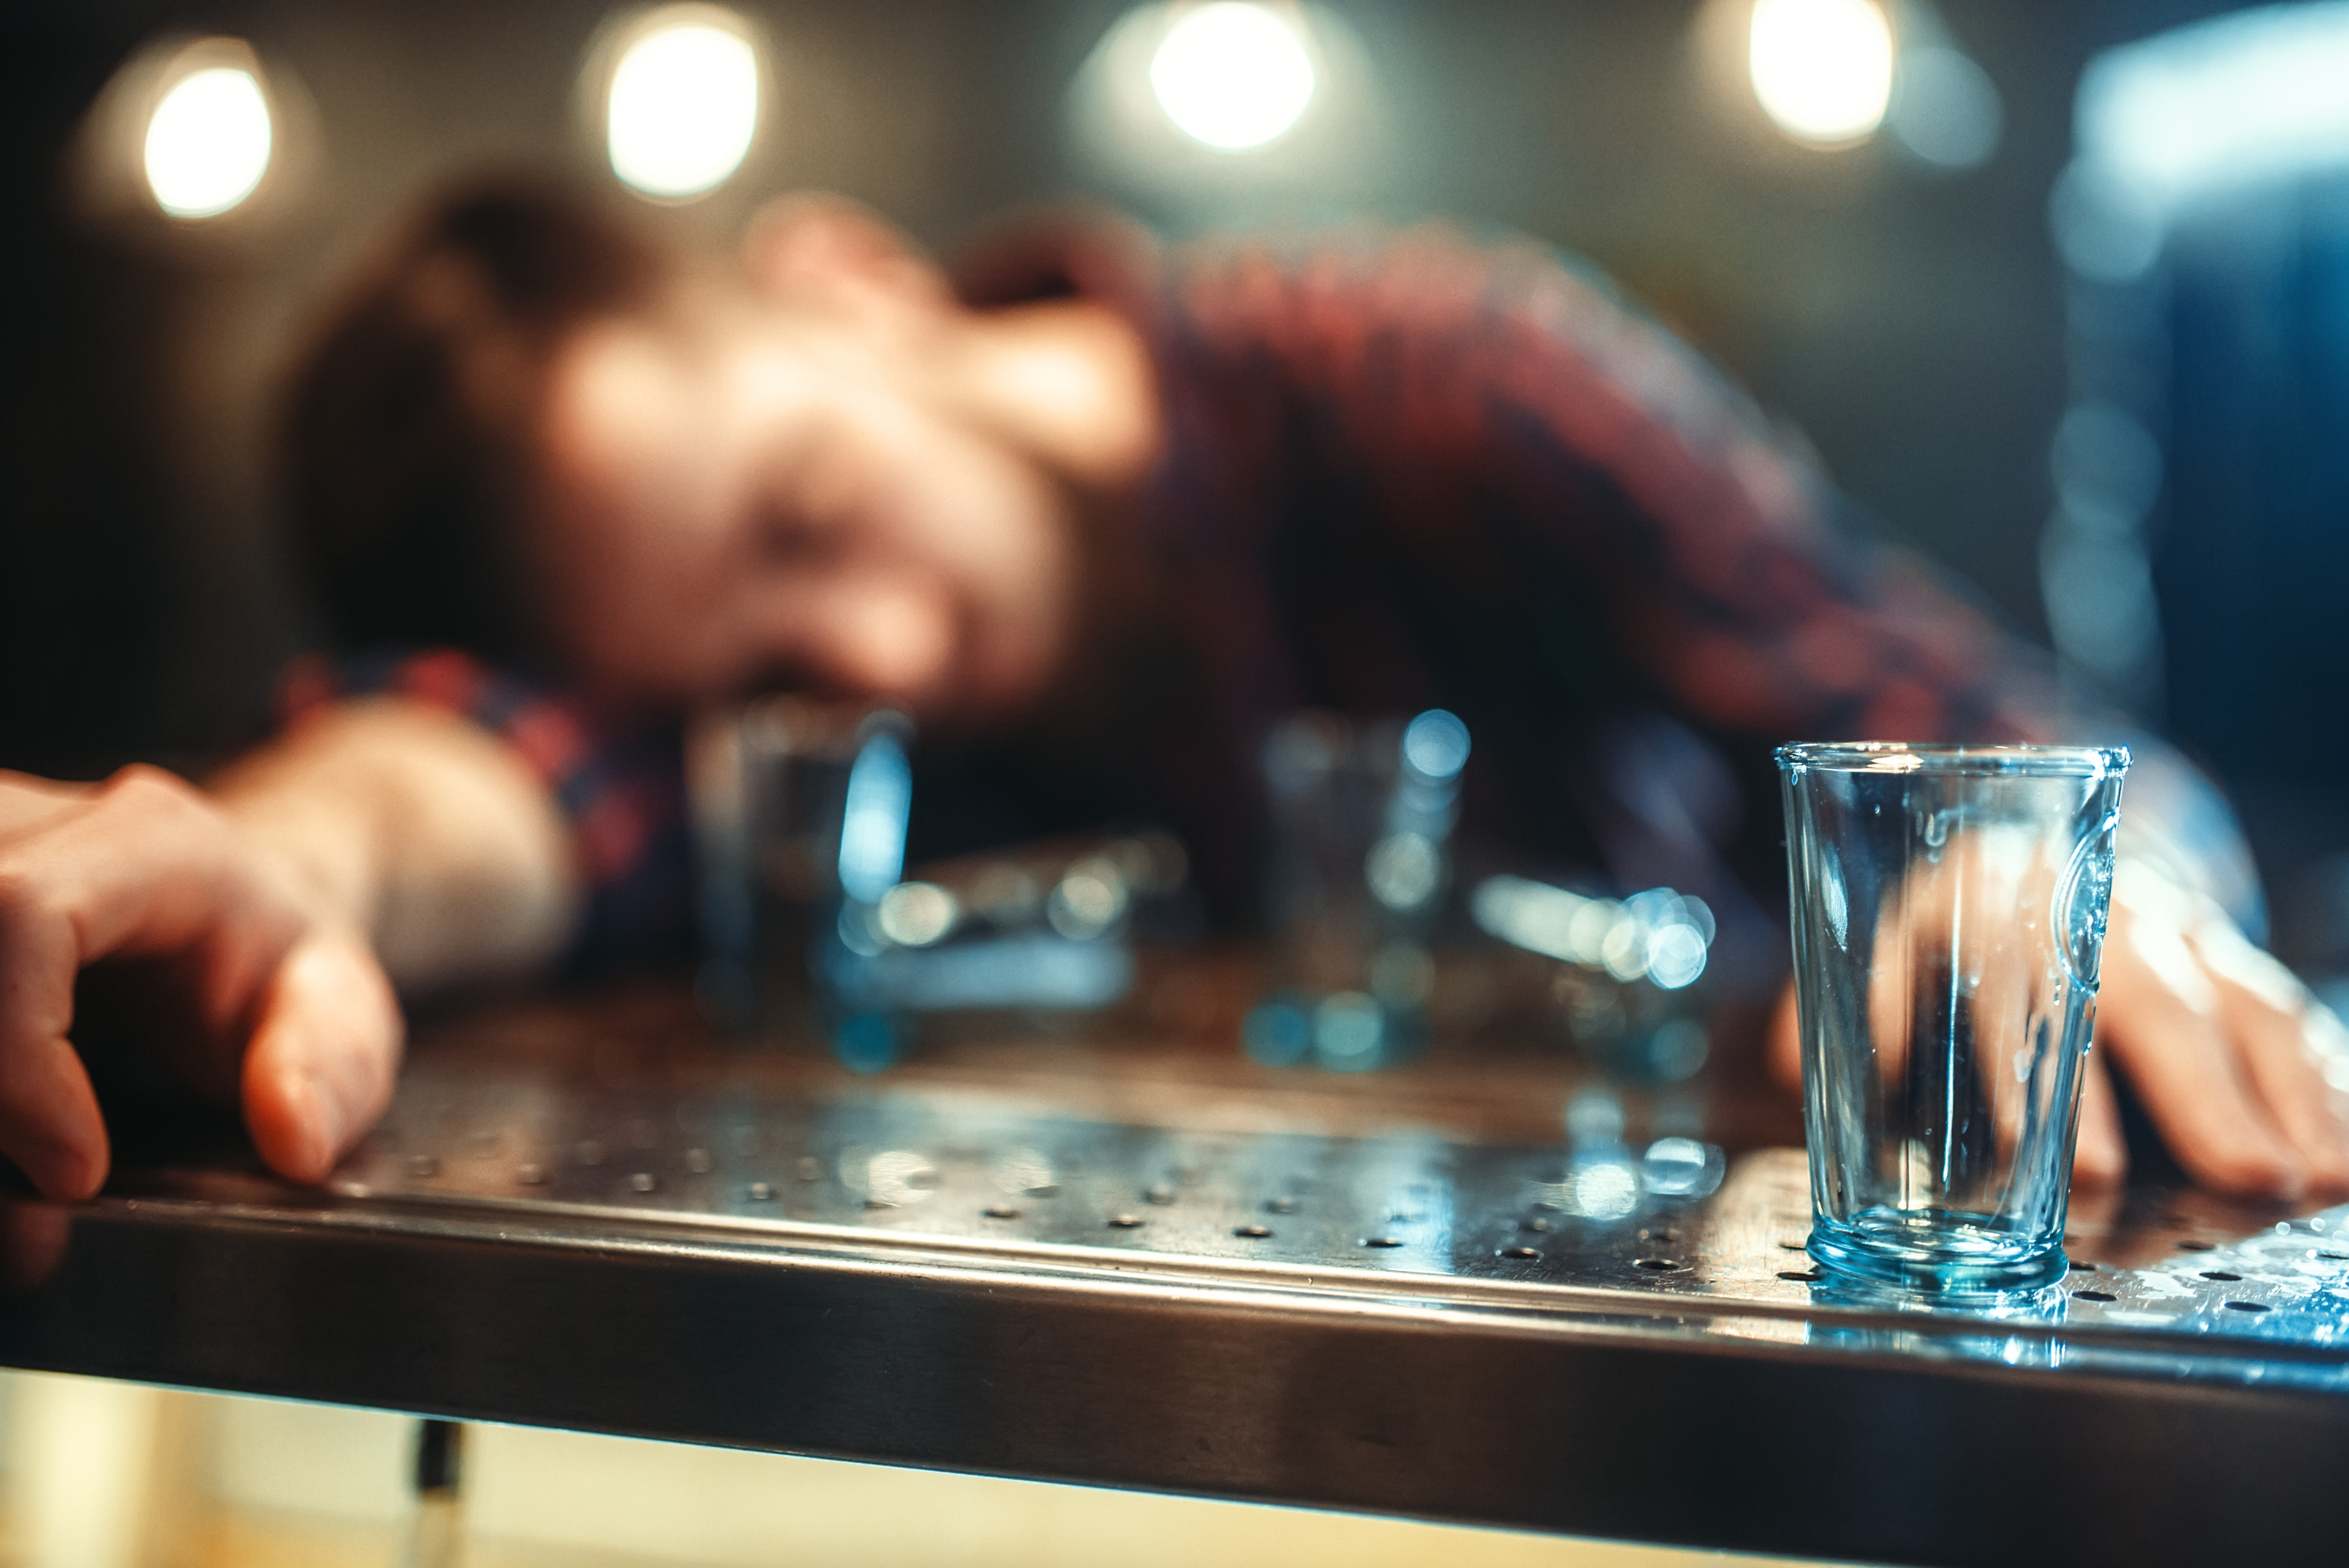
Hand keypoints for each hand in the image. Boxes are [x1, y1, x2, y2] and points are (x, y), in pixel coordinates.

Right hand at [0, 766, 400, 1199]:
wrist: (239, 917)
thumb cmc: (276, 966)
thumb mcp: (340, 1012)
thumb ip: (329, 1067)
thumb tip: (295, 1138)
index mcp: (150, 841)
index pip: (18, 912)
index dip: (16, 1052)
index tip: (76, 1170)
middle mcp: (27, 820)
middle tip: (29, 1215)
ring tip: (14, 1212)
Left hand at [1768, 861, 2348, 1200]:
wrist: (2033, 839)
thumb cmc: (1950, 927)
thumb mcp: (1877, 943)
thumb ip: (1844, 1007)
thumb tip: (1794, 1065)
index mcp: (1999, 907)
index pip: (2022, 999)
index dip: (2056, 1092)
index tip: (2085, 1173)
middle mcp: (2102, 917)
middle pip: (2157, 1007)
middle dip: (2200, 1098)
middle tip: (2240, 1182)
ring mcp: (2186, 941)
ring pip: (2245, 1012)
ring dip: (2284, 1099)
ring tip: (2311, 1184)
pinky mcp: (2242, 975)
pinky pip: (2295, 1026)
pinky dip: (2329, 1089)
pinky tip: (2348, 1158)